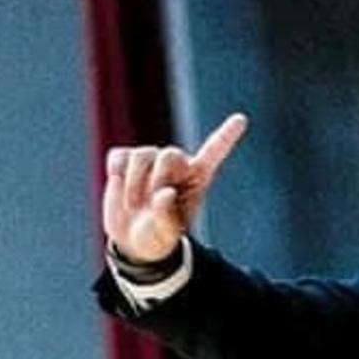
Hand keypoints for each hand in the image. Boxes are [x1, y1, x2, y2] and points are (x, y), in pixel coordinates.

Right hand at [102, 113, 247, 261]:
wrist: (133, 239)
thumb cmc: (158, 235)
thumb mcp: (166, 235)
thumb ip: (166, 217)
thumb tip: (164, 193)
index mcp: (197, 179)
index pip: (214, 152)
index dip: (226, 135)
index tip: (241, 119)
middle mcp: (177, 164)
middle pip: (169, 155)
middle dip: (156, 180)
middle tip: (149, 203)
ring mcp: (151, 159)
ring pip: (141, 155)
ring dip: (134, 184)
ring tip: (134, 205)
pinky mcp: (125, 158)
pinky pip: (119, 156)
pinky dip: (116, 175)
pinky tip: (119, 187)